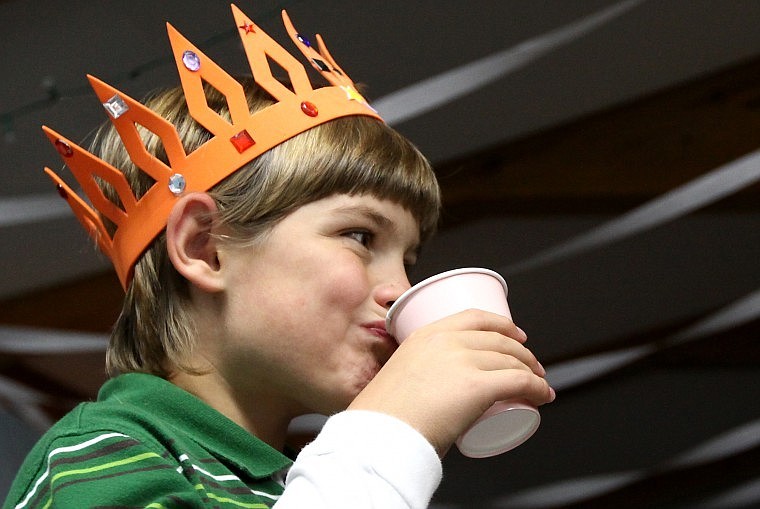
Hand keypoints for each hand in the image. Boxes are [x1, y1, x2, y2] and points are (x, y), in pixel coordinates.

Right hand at [349, 309, 554, 456]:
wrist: (380, 435)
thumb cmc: (384, 417)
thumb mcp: (399, 378)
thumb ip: (416, 378)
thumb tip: (428, 393)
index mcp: (425, 335)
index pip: (473, 317)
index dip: (501, 324)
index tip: (514, 334)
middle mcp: (446, 341)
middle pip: (498, 339)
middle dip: (522, 352)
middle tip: (531, 366)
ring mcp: (463, 361)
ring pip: (512, 360)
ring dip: (532, 371)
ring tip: (538, 385)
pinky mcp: (478, 385)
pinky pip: (520, 381)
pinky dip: (537, 387)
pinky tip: (542, 395)